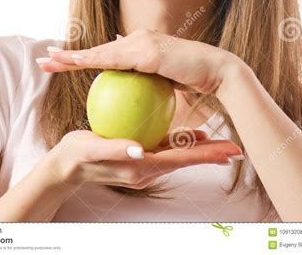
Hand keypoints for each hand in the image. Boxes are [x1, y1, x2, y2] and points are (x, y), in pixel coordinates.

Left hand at [37, 29, 244, 93]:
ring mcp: (142, 42)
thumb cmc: (197, 81)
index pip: (108, 54)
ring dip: (72, 56)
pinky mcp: (147, 51)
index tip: (66, 63)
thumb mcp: (169, 83)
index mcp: (143, 45)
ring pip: (100, 52)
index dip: (86, 58)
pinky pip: (112, 59)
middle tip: (45, 58)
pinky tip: (72, 64)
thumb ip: (151, 84)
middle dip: (69, 55)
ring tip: (48, 60)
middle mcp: (140, 38)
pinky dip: (90, 61)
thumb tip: (139, 94)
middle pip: (98, 50)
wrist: (219, 73)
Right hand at [49, 129, 243, 189]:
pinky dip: (183, 145)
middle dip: (210, 155)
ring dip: (201, 151)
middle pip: (186, 160)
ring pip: (180, 156)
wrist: (67, 166)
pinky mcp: (141, 157)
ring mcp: (145, 165)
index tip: (227, 152)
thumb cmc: (78, 155)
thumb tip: (138, 149)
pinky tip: (192, 133)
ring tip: (221, 142)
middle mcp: (147, 168)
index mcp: (141, 167)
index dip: (204, 155)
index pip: (180, 160)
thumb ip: (115, 149)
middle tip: (235, 147)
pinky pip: (167, 151)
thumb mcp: (92, 149)